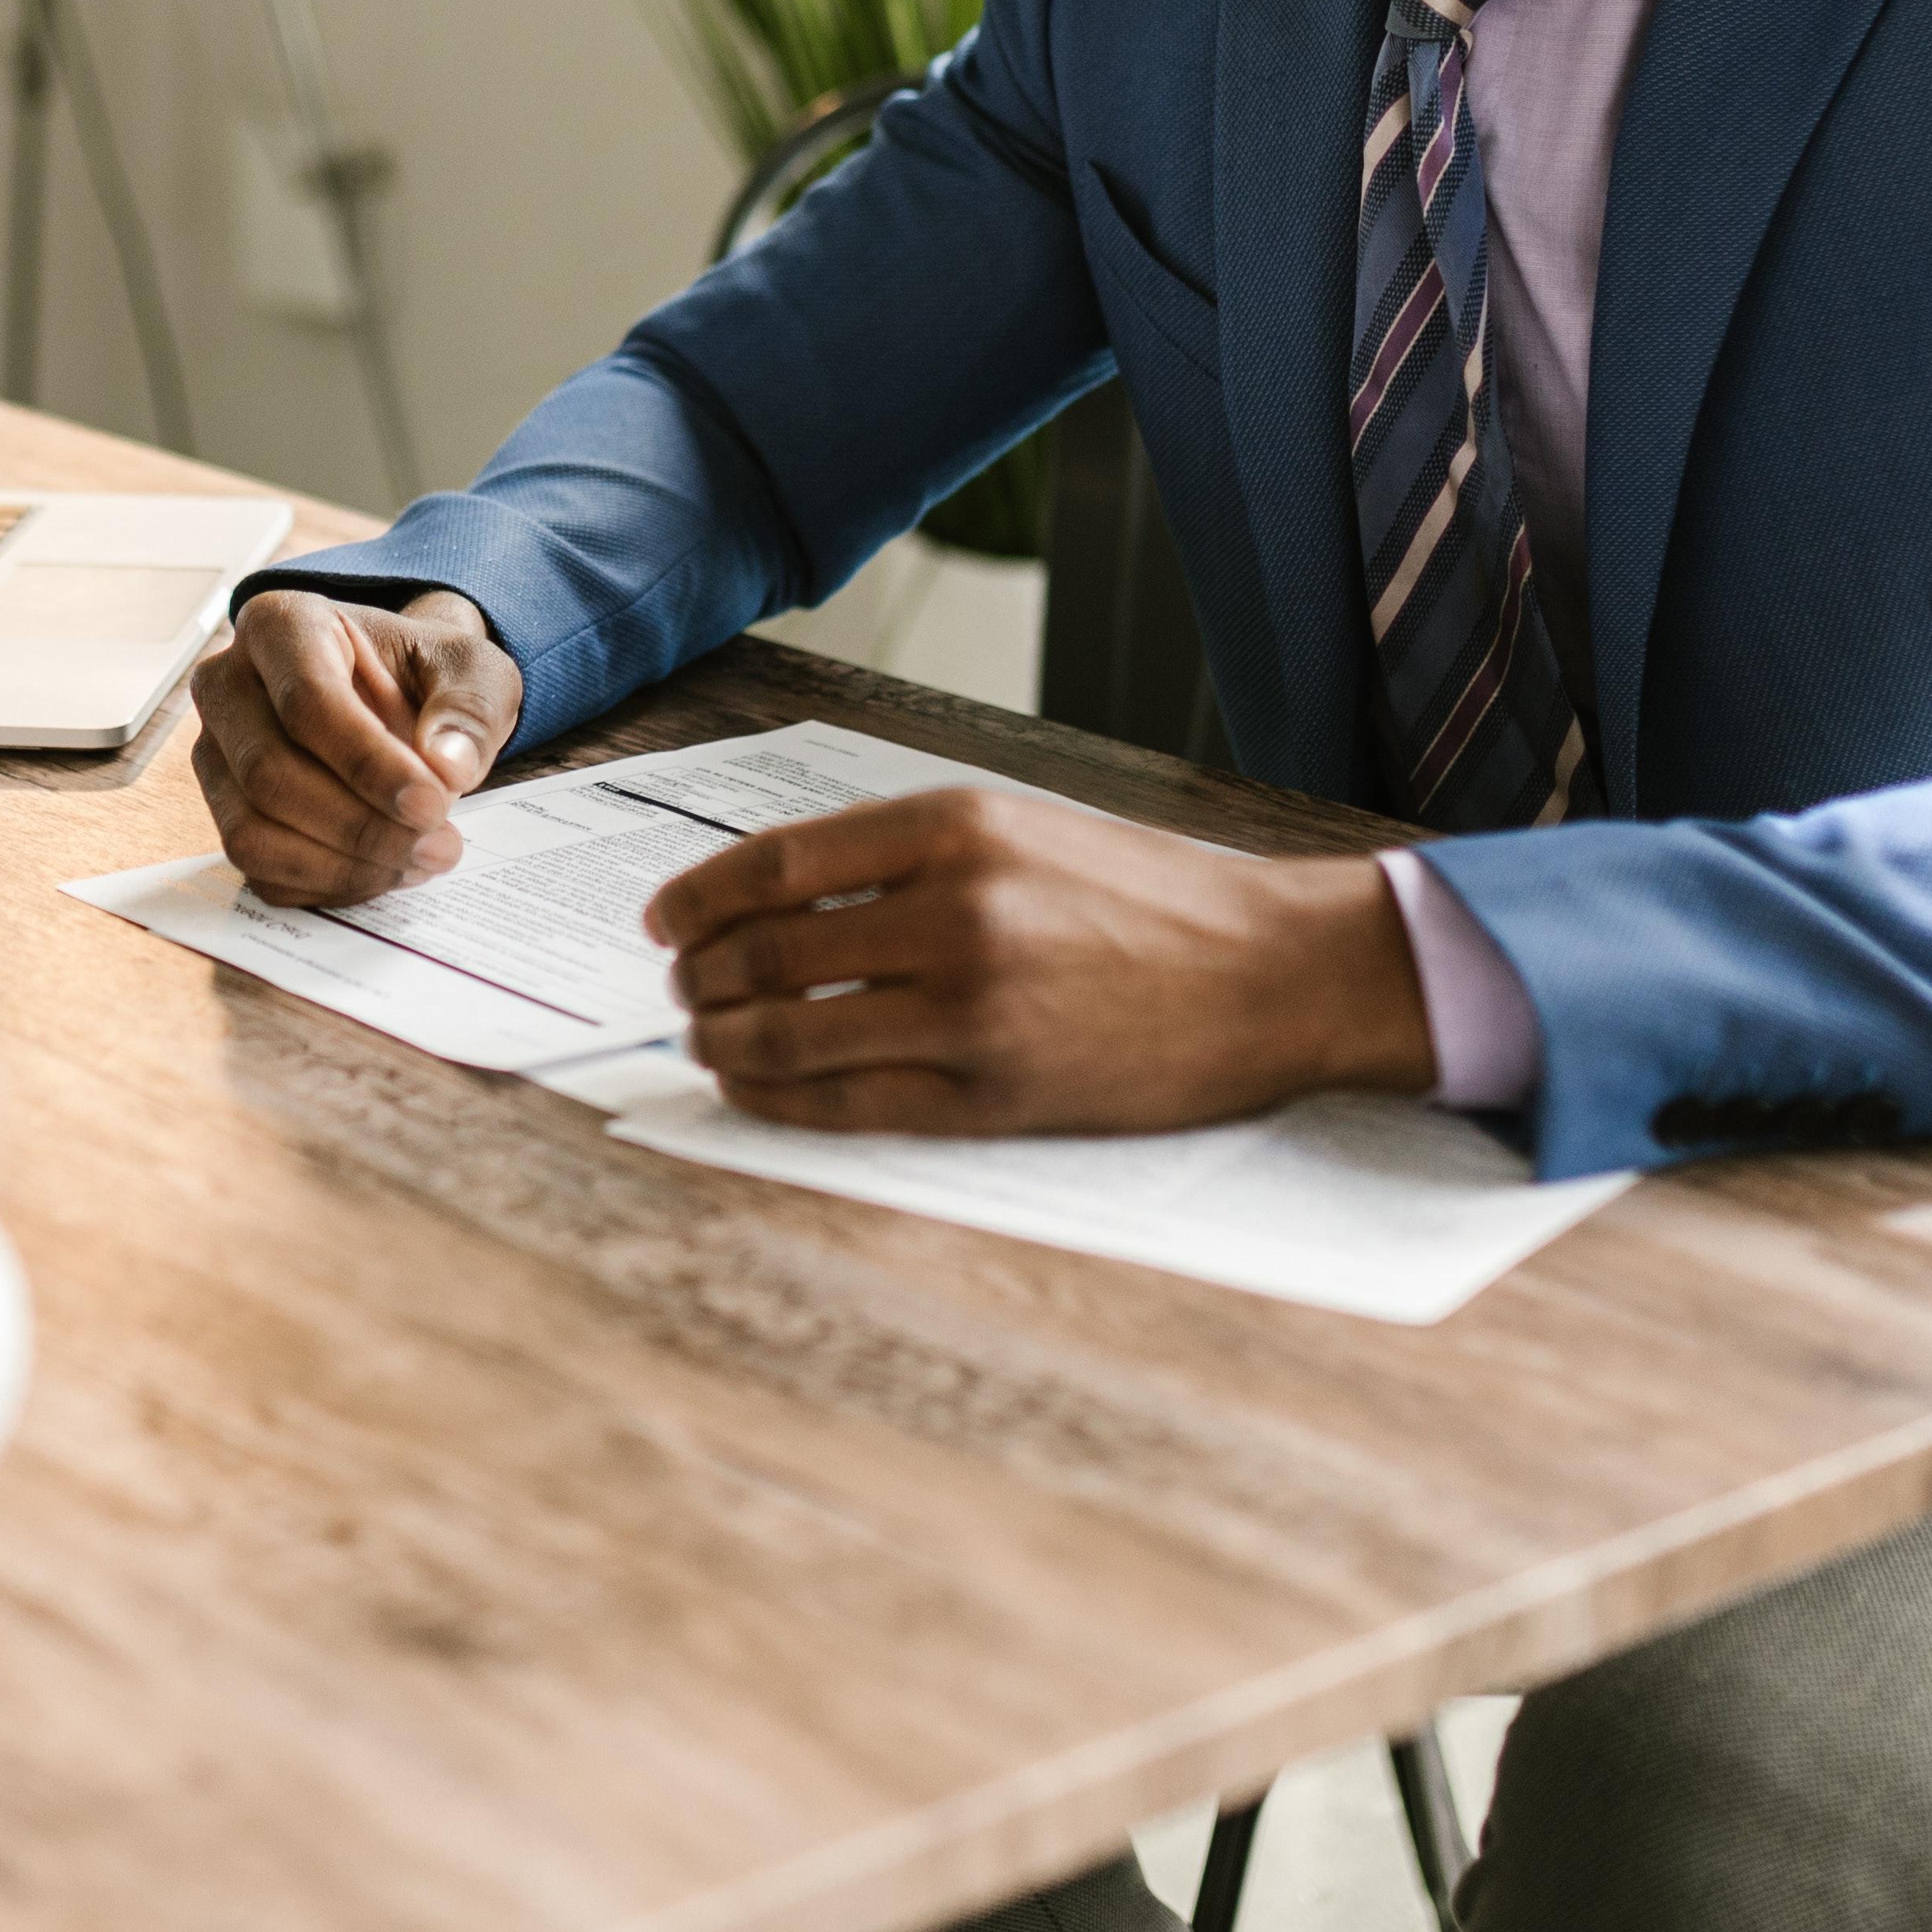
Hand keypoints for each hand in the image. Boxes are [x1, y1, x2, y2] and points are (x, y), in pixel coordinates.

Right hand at [186, 587, 523, 905]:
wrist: (398, 696)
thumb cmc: (425, 675)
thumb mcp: (473, 670)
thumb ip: (469, 707)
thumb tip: (446, 766)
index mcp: (280, 625)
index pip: (306, 701)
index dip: (368, 763)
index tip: (433, 804)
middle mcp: (227, 684)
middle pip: (269, 773)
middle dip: (361, 826)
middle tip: (438, 846)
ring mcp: (215, 753)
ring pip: (251, 832)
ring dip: (342, 865)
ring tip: (417, 862)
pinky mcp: (223, 811)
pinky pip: (258, 870)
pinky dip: (325, 885)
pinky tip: (382, 870)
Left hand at [643, 788, 1435, 1133]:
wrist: (1270, 971)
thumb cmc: (1143, 897)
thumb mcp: (1019, 830)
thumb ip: (900, 854)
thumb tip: (769, 893)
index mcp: (954, 827)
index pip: (772, 864)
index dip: (696, 898)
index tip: (661, 921)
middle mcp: (954, 912)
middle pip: (766, 951)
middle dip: (698, 976)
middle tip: (679, 988)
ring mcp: (971, 1010)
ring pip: (790, 1034)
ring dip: (723, 1041)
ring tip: (705, 1040)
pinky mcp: (993, 1094)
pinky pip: (846, 1104)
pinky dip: (779, 1100)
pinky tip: (755, 1089)